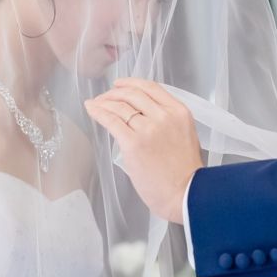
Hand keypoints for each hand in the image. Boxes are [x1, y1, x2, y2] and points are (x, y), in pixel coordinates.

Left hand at [83, 78, 201, 222]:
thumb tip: (144, 118)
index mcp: (179, 112)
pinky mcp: (133, 144)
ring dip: (104, 102)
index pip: (151, 87)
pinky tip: (91, 109)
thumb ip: (168, 123)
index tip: (119, 85)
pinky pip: (111, 121)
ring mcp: (148, 129)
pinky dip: (98, 112)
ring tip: (95, 104)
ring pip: (120, 106)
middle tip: (104, 97)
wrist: (185, 194)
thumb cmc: (185, 174)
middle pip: (133, 94)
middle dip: (114, 93)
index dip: (131, 83)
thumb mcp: (185, 136)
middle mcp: (164, 116)